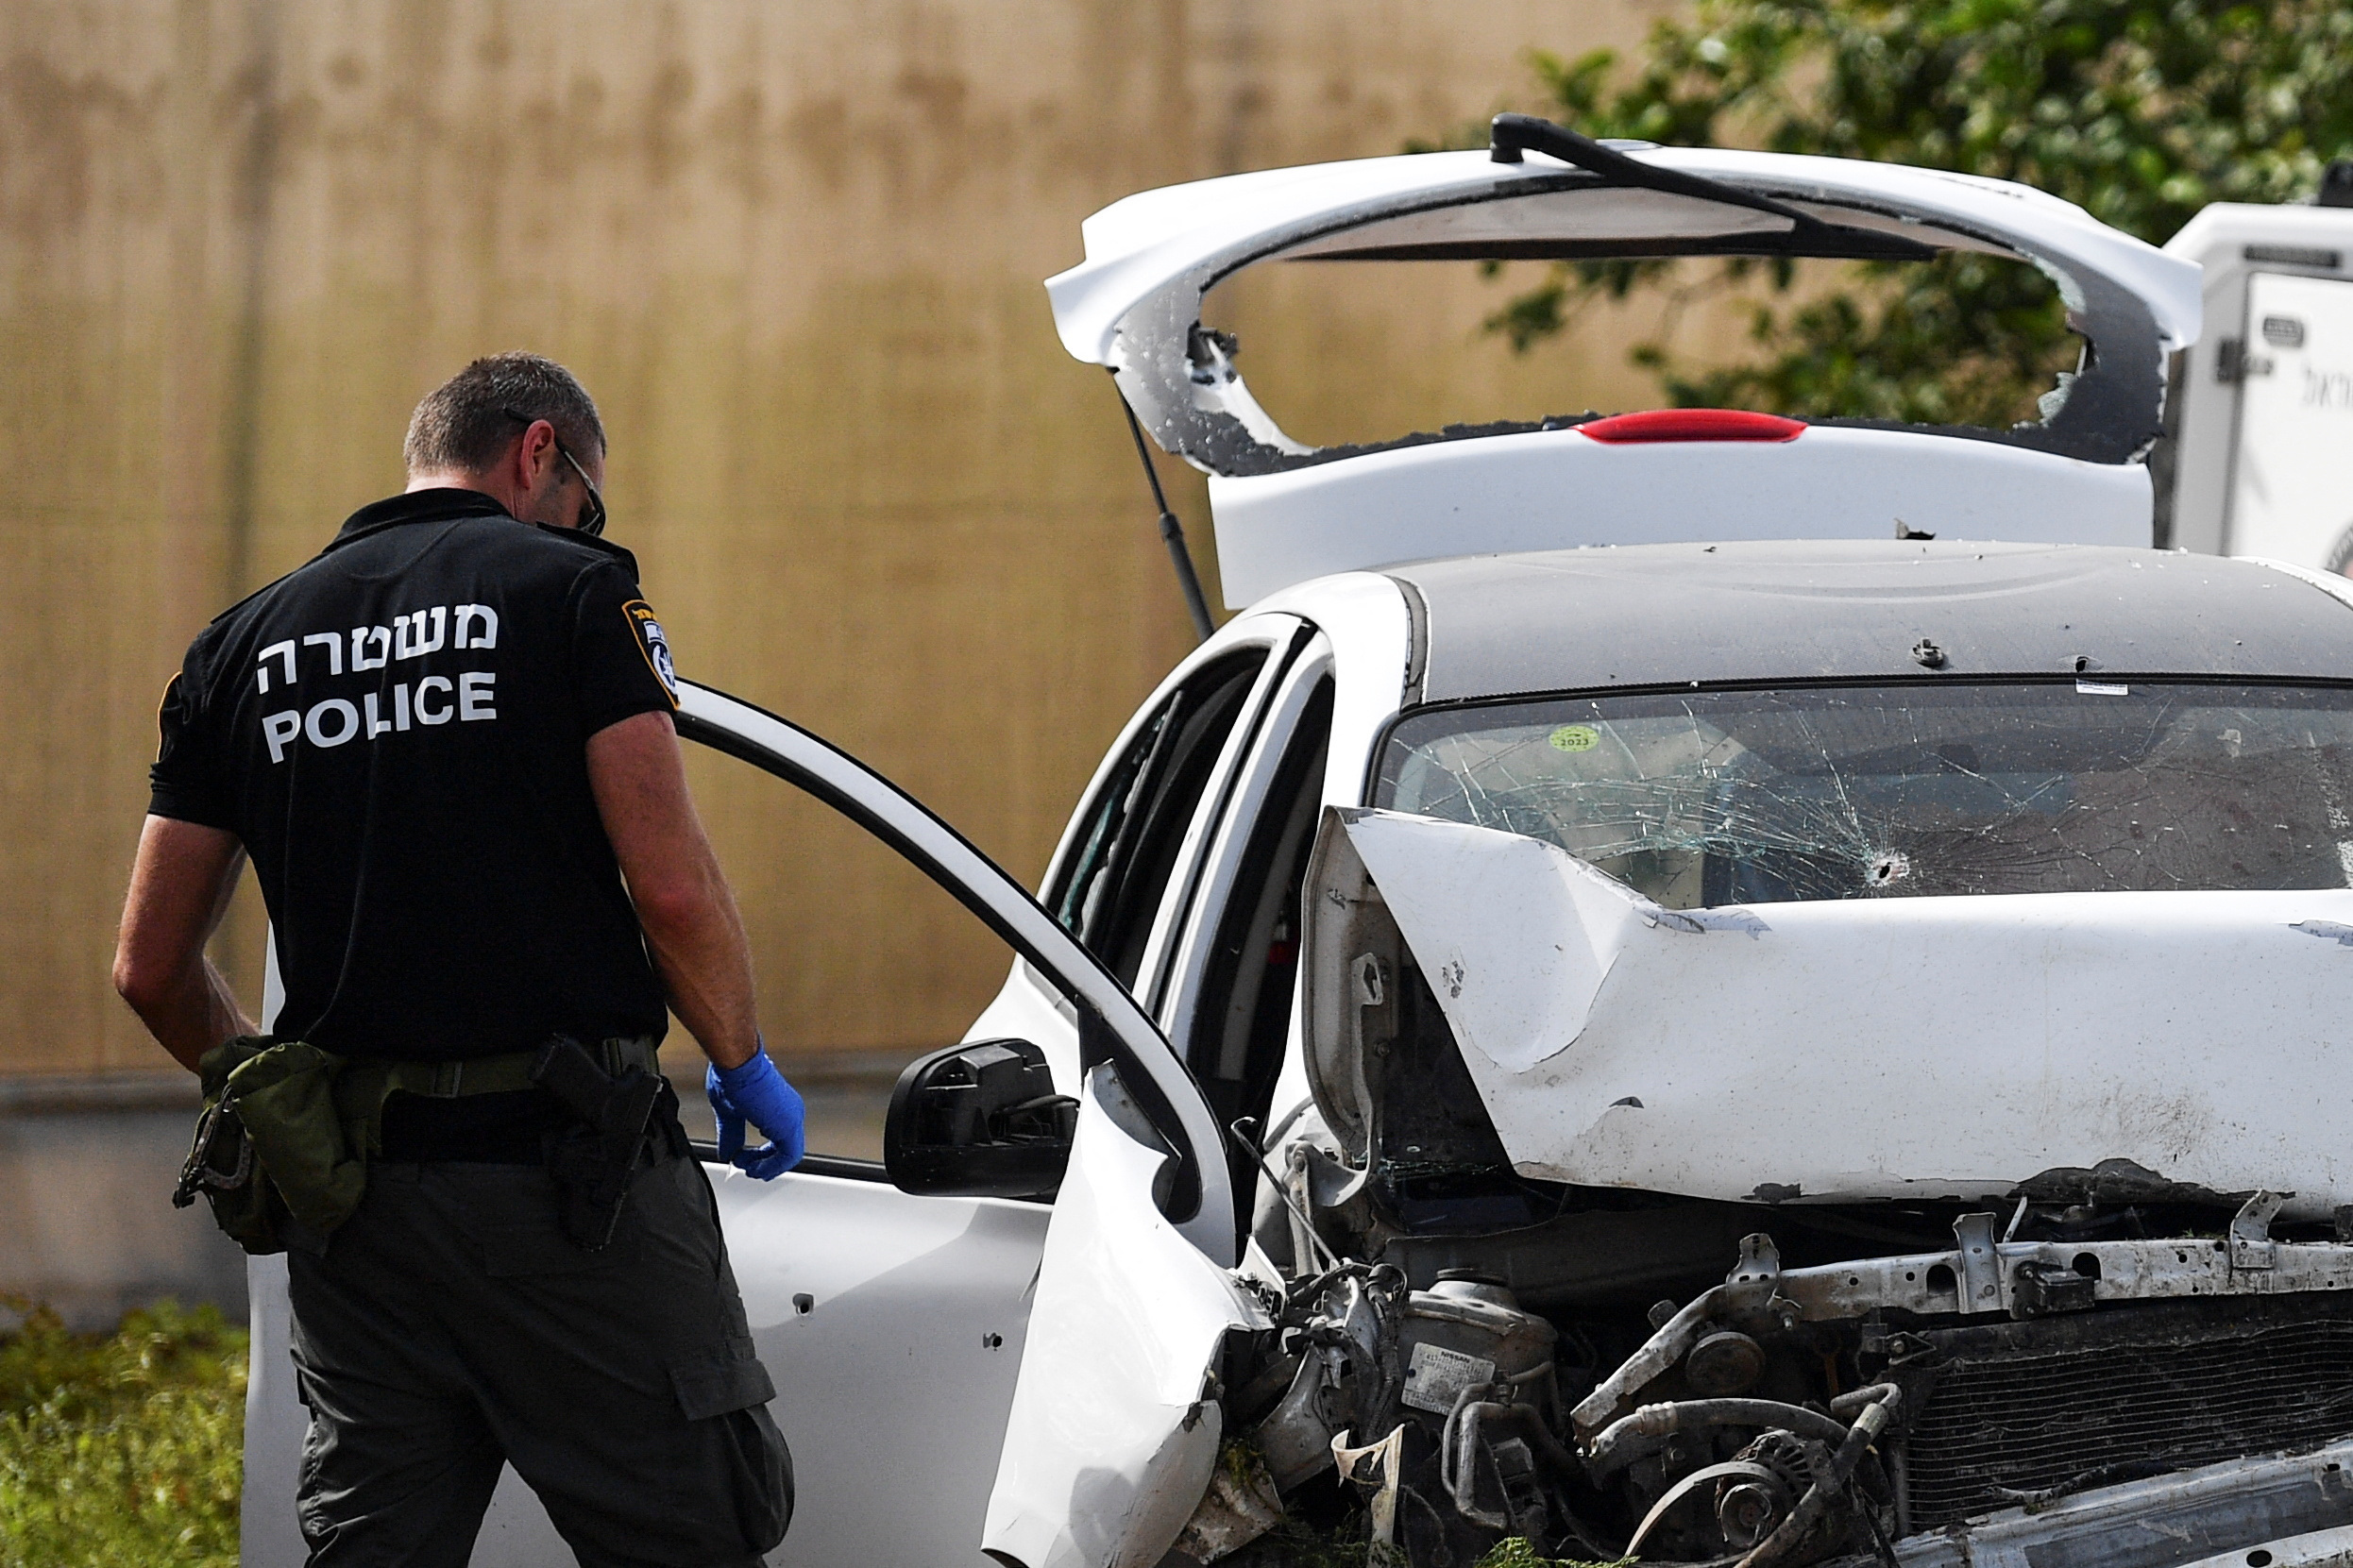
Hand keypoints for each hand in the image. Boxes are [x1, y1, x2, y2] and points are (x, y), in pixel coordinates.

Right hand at [705, 1047, 804, 1179]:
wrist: (736, 1062)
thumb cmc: (733, 1074)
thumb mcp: (729, 1113)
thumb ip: (731, 1135)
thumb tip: (727, 1153)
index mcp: (779, 1107)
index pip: (779, 1140)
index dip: (764, 1156)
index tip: (746, 1160)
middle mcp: (790, 1111)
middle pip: (785, 1149)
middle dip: (764, 1163)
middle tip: (747, 1167)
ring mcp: (792, 1117)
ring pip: (788, 1154)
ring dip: (767, 1167)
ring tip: (748, 1168)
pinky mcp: (789, 1124)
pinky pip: (789, 1156)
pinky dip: (772, 1167)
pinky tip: (755, 1168)